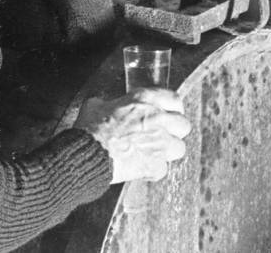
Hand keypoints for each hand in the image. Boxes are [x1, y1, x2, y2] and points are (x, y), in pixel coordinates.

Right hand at [73, 88, 190, 183]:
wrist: (86, 155)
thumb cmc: (89, 130)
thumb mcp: (95, 106)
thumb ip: (106, 103)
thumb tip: (103, 105)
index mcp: (144, 100)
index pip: (174, 99)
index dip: (173, 109)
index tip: (169, 114)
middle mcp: (157, 119)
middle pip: (184, 125)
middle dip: (175, 132)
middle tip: (162, 136)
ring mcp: (159, 143)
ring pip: (179, 148)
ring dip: (167, 152)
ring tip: (153, 154)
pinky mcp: (155, 164)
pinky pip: (162, 170)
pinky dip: (152, 171)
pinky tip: (141, 169)